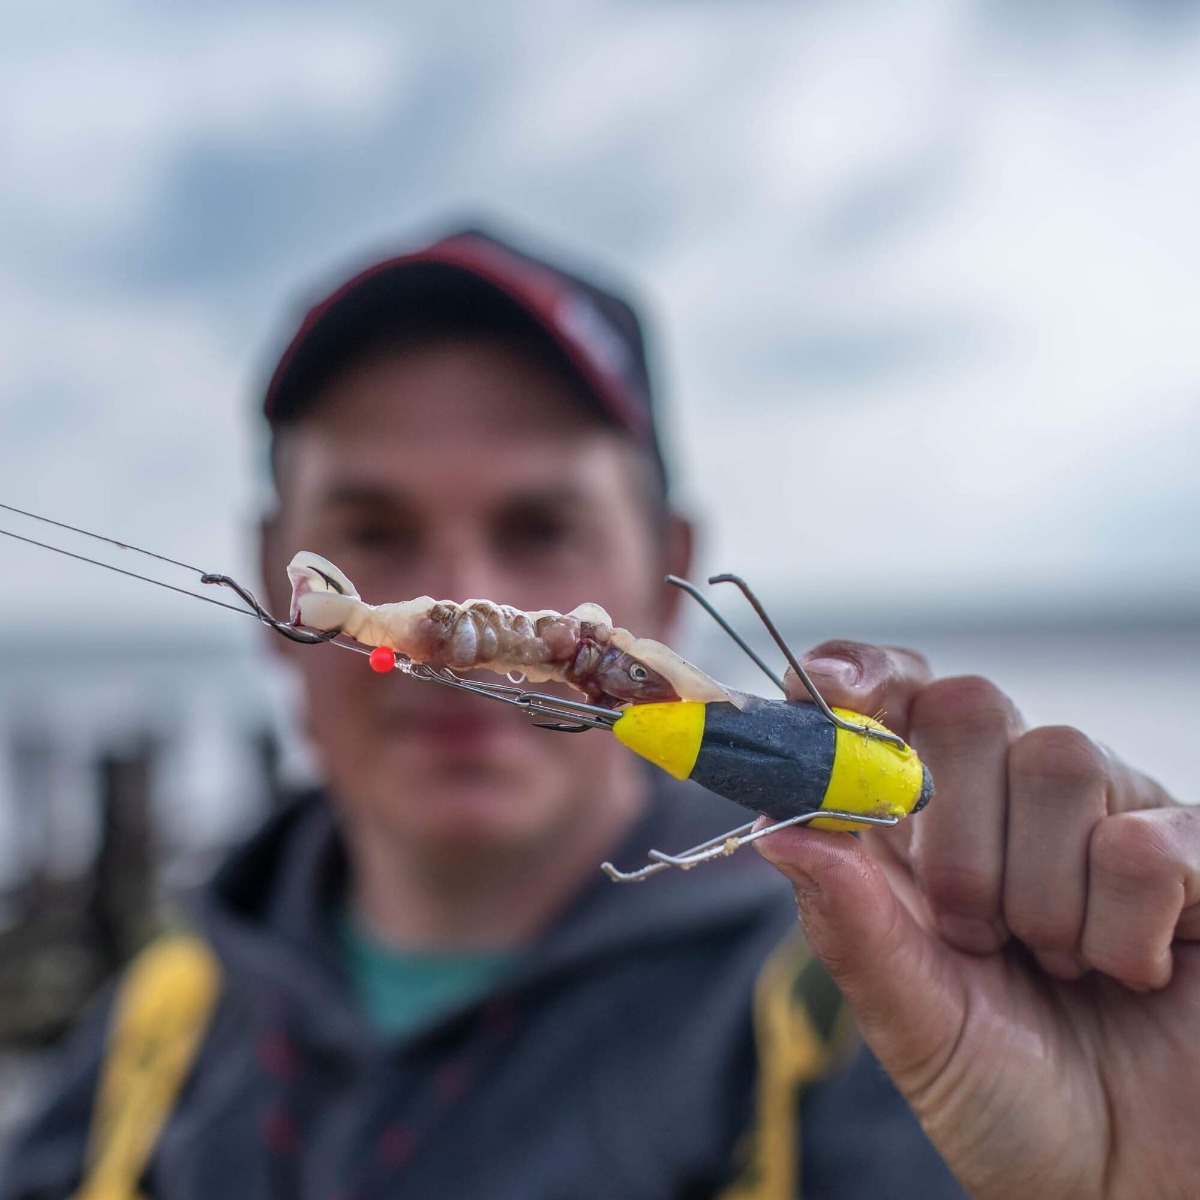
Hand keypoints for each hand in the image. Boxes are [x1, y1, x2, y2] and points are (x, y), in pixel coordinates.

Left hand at [756, 642, 1199, 1199]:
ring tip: (1052, 964)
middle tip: (968, 928)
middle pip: (967, 704)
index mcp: (923, 825)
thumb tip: (777, 830)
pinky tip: (1129, 972)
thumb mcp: (911, 1021)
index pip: (890, 698)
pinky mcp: (1195, 858)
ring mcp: (1106, 819)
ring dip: (1040, 892)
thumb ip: (851, 926)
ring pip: (1059, 759)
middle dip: (954, 828)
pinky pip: (1146, 840)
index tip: (825, 692)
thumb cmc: (1004, 1098)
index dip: (857, 677)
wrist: (1121, 1188)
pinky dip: (1122, 926)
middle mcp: (1012, 802)